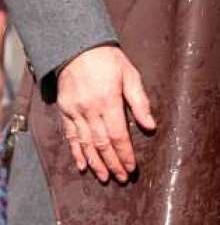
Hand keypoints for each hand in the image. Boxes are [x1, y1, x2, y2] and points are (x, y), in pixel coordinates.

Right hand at [57, 45, 155, 183]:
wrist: (76, 46)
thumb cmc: (108, 60)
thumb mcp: (129, 74)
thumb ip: (140, 101)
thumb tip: (150, 126)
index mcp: (108, 101)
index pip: (118, 136)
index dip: (125, 154)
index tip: (132, 168)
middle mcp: (90, 110)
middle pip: (102, 144)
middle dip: (113, 163)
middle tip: (122, 178)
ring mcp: (75, 111)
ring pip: (86, 144)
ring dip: (96, 163)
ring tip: (105, 178)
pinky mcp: (64, 111)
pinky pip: (70, 136)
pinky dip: (76, 152)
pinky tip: (82, 165)